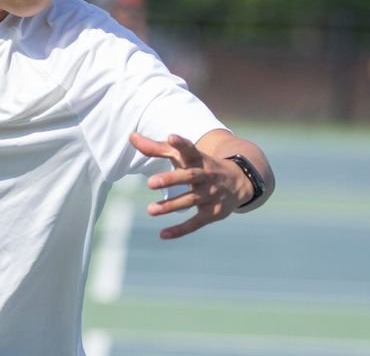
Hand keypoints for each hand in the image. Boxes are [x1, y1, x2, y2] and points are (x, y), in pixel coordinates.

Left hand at [128, 132, 252, 239]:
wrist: (238, 182)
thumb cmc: (199, 164)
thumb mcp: (182, 155)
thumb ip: (156, 147)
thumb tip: (131, 136)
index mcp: (198, 158)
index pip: (190, 149)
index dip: (181, 144)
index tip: (171, 138)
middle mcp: (207, 176)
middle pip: (190, 176)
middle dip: (171, 179)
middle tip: (150, 182)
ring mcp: (211, 195)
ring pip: (191, 200)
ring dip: (170, 206)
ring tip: (150, 210)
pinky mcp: (213, 213)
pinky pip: (196, 222)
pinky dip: (180, 230)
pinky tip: (162, 234)